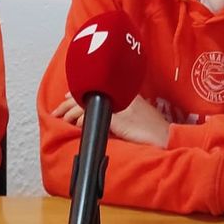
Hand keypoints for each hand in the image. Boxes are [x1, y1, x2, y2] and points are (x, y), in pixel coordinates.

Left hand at [51, 94, 169, 147]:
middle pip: (89, 93)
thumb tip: (108, 118)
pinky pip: (92, 115)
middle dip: (69, 102)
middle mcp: (121, 95)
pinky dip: (80, 118)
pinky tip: (75, 123)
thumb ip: (122, 113)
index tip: (68, 97)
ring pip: (87, 102)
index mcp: (126, 92)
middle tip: (57, 110)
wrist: (165, 136)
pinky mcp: (116, 117)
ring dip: (71, 111)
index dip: (80, 93)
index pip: (98, 87)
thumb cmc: (153, 130)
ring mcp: (118, 105)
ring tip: (61, 118)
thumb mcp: (137, 116)